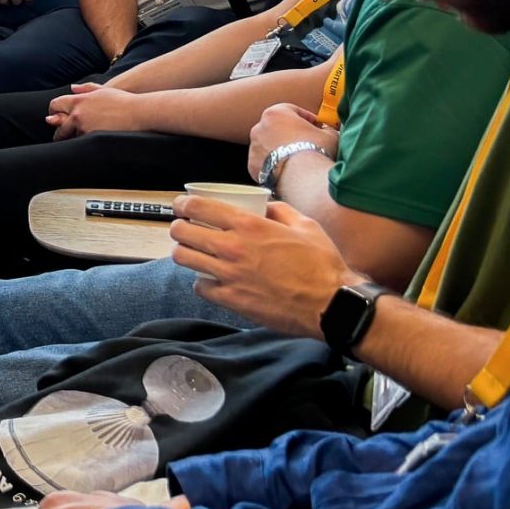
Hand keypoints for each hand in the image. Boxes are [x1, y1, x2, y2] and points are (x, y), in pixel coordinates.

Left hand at [47, 83, 140, 138]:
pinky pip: (82, 143)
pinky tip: (88, 143)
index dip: (53, 112)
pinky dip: (83, 143)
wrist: (139, 113)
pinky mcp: (93, 138)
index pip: (55, 105)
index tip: (54, 117)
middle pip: (58, 124)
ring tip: (77, 139)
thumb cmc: (124, 101)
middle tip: (60, 135)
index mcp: (79, 101)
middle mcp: (78, 114)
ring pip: (70, 136)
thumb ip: (85, 89)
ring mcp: (85, 128)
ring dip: (72, 137)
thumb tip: (72, 88)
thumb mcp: (103, 90)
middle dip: (59, 131)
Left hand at [168, 195, 355, 338]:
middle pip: (181, 232)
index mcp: (248, 225)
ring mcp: (229, 274)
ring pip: (183, 258)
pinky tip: (211, 280)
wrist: (331, 304)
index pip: (197, 207)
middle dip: (178, 228)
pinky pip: (200, 287)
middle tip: (185, 230)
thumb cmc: (322, 264)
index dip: (182, 204)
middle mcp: (232, 247)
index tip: (181, 206)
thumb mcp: (306, 226)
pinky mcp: (231, 299)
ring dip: (184, 253)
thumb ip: (281, 211)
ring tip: (193, 253)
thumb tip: (266, 206)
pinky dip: (202, 282)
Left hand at [247, 102, 337, 182]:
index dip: (305, 117)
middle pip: (276, 127)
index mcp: (275, 113)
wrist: (302, 177)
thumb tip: (327, 132)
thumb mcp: (329, 135)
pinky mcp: (252, 165)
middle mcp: (259, 127)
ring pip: (268, 145)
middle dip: (290, 133)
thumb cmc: (316, 151)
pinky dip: (274, 164)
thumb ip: (326, 129)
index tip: (315, 124)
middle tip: (306, 142)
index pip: (290, 110)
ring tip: (297, 159)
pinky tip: (288, 170)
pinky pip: (264, 162)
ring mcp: (253, 147)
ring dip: (280, 149)